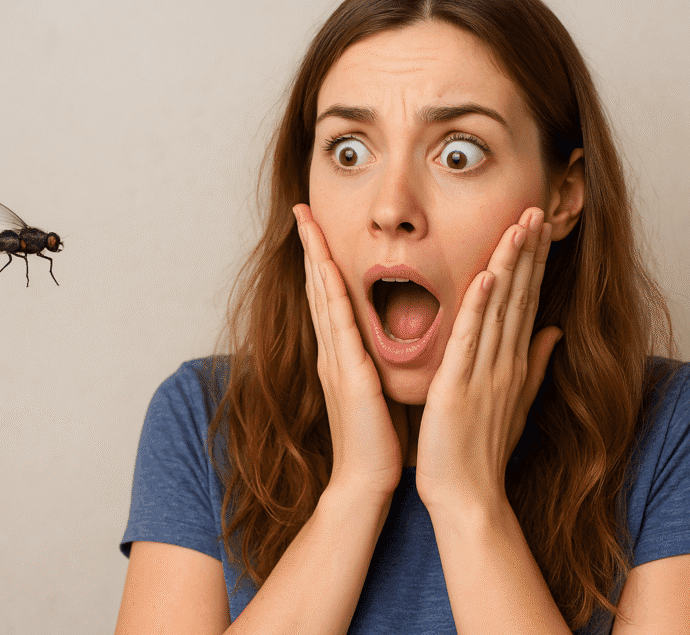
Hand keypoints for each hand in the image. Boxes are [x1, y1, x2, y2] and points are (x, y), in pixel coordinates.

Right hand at [294, 204, 402, 498]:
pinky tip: (325, 266)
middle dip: (310, 246)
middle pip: (317, 287)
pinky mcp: (347, 372)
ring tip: (306, 222)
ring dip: (314, 256)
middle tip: (302, 210)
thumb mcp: (377, 390)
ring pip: (322, 295)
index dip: (322, 260)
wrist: (365, 480)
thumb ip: (376, 363)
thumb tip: (386, 341)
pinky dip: (330, 290)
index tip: (318, 228)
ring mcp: (335, 359)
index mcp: (341, 354)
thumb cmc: (377, 440)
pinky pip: (338, 322)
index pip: (329, 297)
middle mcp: (332, 350)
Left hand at [415, 207, 561, 514]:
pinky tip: (488, 275)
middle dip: (528, 251)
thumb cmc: (484, 449)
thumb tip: (552, 332)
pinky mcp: (460, 386)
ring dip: (510, 264)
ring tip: (520, 225)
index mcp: (513, 363)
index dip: (533, 262)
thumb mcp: (516, 402)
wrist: (467, 494)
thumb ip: (535, 364)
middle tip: (536, 208)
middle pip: (520, 296)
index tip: (537, 226)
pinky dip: (480, 306)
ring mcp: (486, 372)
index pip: (526, 301)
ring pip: (500, 308)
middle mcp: (505, 362)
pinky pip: (472, 340)